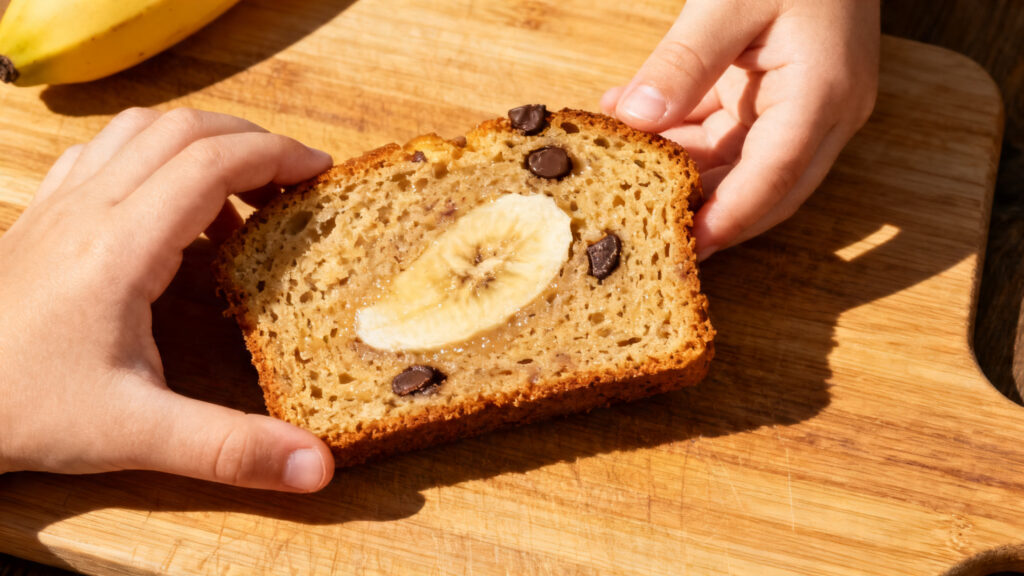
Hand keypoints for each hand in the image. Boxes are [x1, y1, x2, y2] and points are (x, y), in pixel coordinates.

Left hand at [0, 108, 335, 491]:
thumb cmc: (23, 409)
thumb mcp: (136, 434)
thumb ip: (232, 448)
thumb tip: (318, 467)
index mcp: (119, 247)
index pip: (211, 164)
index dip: (277, 155)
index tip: (321, 173)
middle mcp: (87, 208)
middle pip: (182, 130)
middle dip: (251, 142)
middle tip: (293, 180)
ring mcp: (58, 206)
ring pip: (140, 129)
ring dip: (202, 140)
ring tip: (240, 187)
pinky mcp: (41, 216)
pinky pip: (104, 151)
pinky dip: (154, 152)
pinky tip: (168, 199)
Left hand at [601, 0, 878, 258]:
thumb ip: (683, 61)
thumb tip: (635, 118)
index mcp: (822, 95)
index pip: (774, 178)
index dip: (729, 219)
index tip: (687, 247)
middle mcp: (823, 111)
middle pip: (765, 187)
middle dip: (707, 210)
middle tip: (647, 232)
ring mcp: (805, 102)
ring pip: (740, 161)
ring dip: (683, 166)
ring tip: (622, 163)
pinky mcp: (779, 89)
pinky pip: (728, 126)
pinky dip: (683, 129)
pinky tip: (633, 118)